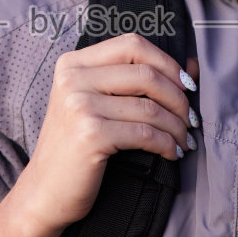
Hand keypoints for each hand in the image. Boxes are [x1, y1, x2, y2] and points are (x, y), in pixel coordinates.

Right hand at [15, 35, 199, 236]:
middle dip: (179, 98)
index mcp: (73, 63)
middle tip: (190, 120)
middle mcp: (73, 78)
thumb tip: (193, 66)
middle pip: (146, 74)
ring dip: (177, 126)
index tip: (186, 86)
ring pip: (150, 107)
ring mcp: (79, 105)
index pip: (132, 44)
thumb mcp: (99, 105)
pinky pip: (145, 133)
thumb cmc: (75, 148)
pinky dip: (166, 144)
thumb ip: (138, 81)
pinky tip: (171, 153)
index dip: (167, 63)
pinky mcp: (90, 134)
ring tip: (184, 140)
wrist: (44, 192)